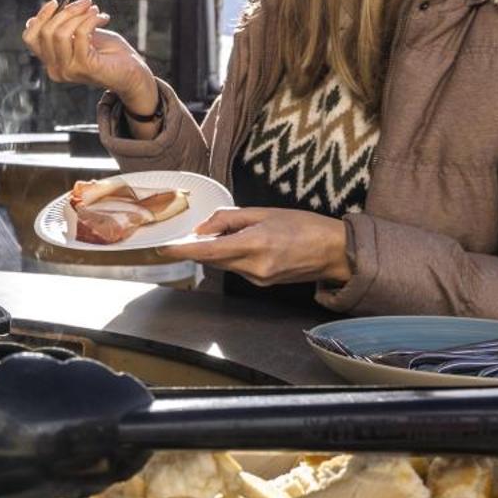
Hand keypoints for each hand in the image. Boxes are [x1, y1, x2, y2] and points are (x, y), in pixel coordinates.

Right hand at [21, 0, 157, 108]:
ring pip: (60, 33)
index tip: (55, 2)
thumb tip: (50, 8)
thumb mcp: (81, 35)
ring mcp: (68, 70)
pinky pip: (81, 34)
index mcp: (51, 61)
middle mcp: (55, 69)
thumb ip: (64, 26)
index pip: (30, 38)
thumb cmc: (108, 53)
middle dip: (66, 11)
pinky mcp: (84, 67)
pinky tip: (101, 18)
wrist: (131, 72)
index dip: (40, 17)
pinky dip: (91, 20)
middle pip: (45, 32)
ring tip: (94, 11)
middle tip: (85, 3)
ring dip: (79, 15)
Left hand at [155, 208, 352, 285]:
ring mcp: (258, 280)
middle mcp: (254, 268)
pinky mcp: (262, 285)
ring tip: (233, 232)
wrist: (334, 252)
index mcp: (255, 245)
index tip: (164, 248)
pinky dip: (232, 256)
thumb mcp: (265, 213)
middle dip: (201, 246)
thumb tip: (203, 229)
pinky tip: (245, 244)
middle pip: (213, 259)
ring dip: (218, 250)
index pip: (208, 252)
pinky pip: (237, 269)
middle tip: (196, 231)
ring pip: (224, 264)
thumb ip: (230, 220)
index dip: (183, 250)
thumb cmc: (304, 226)